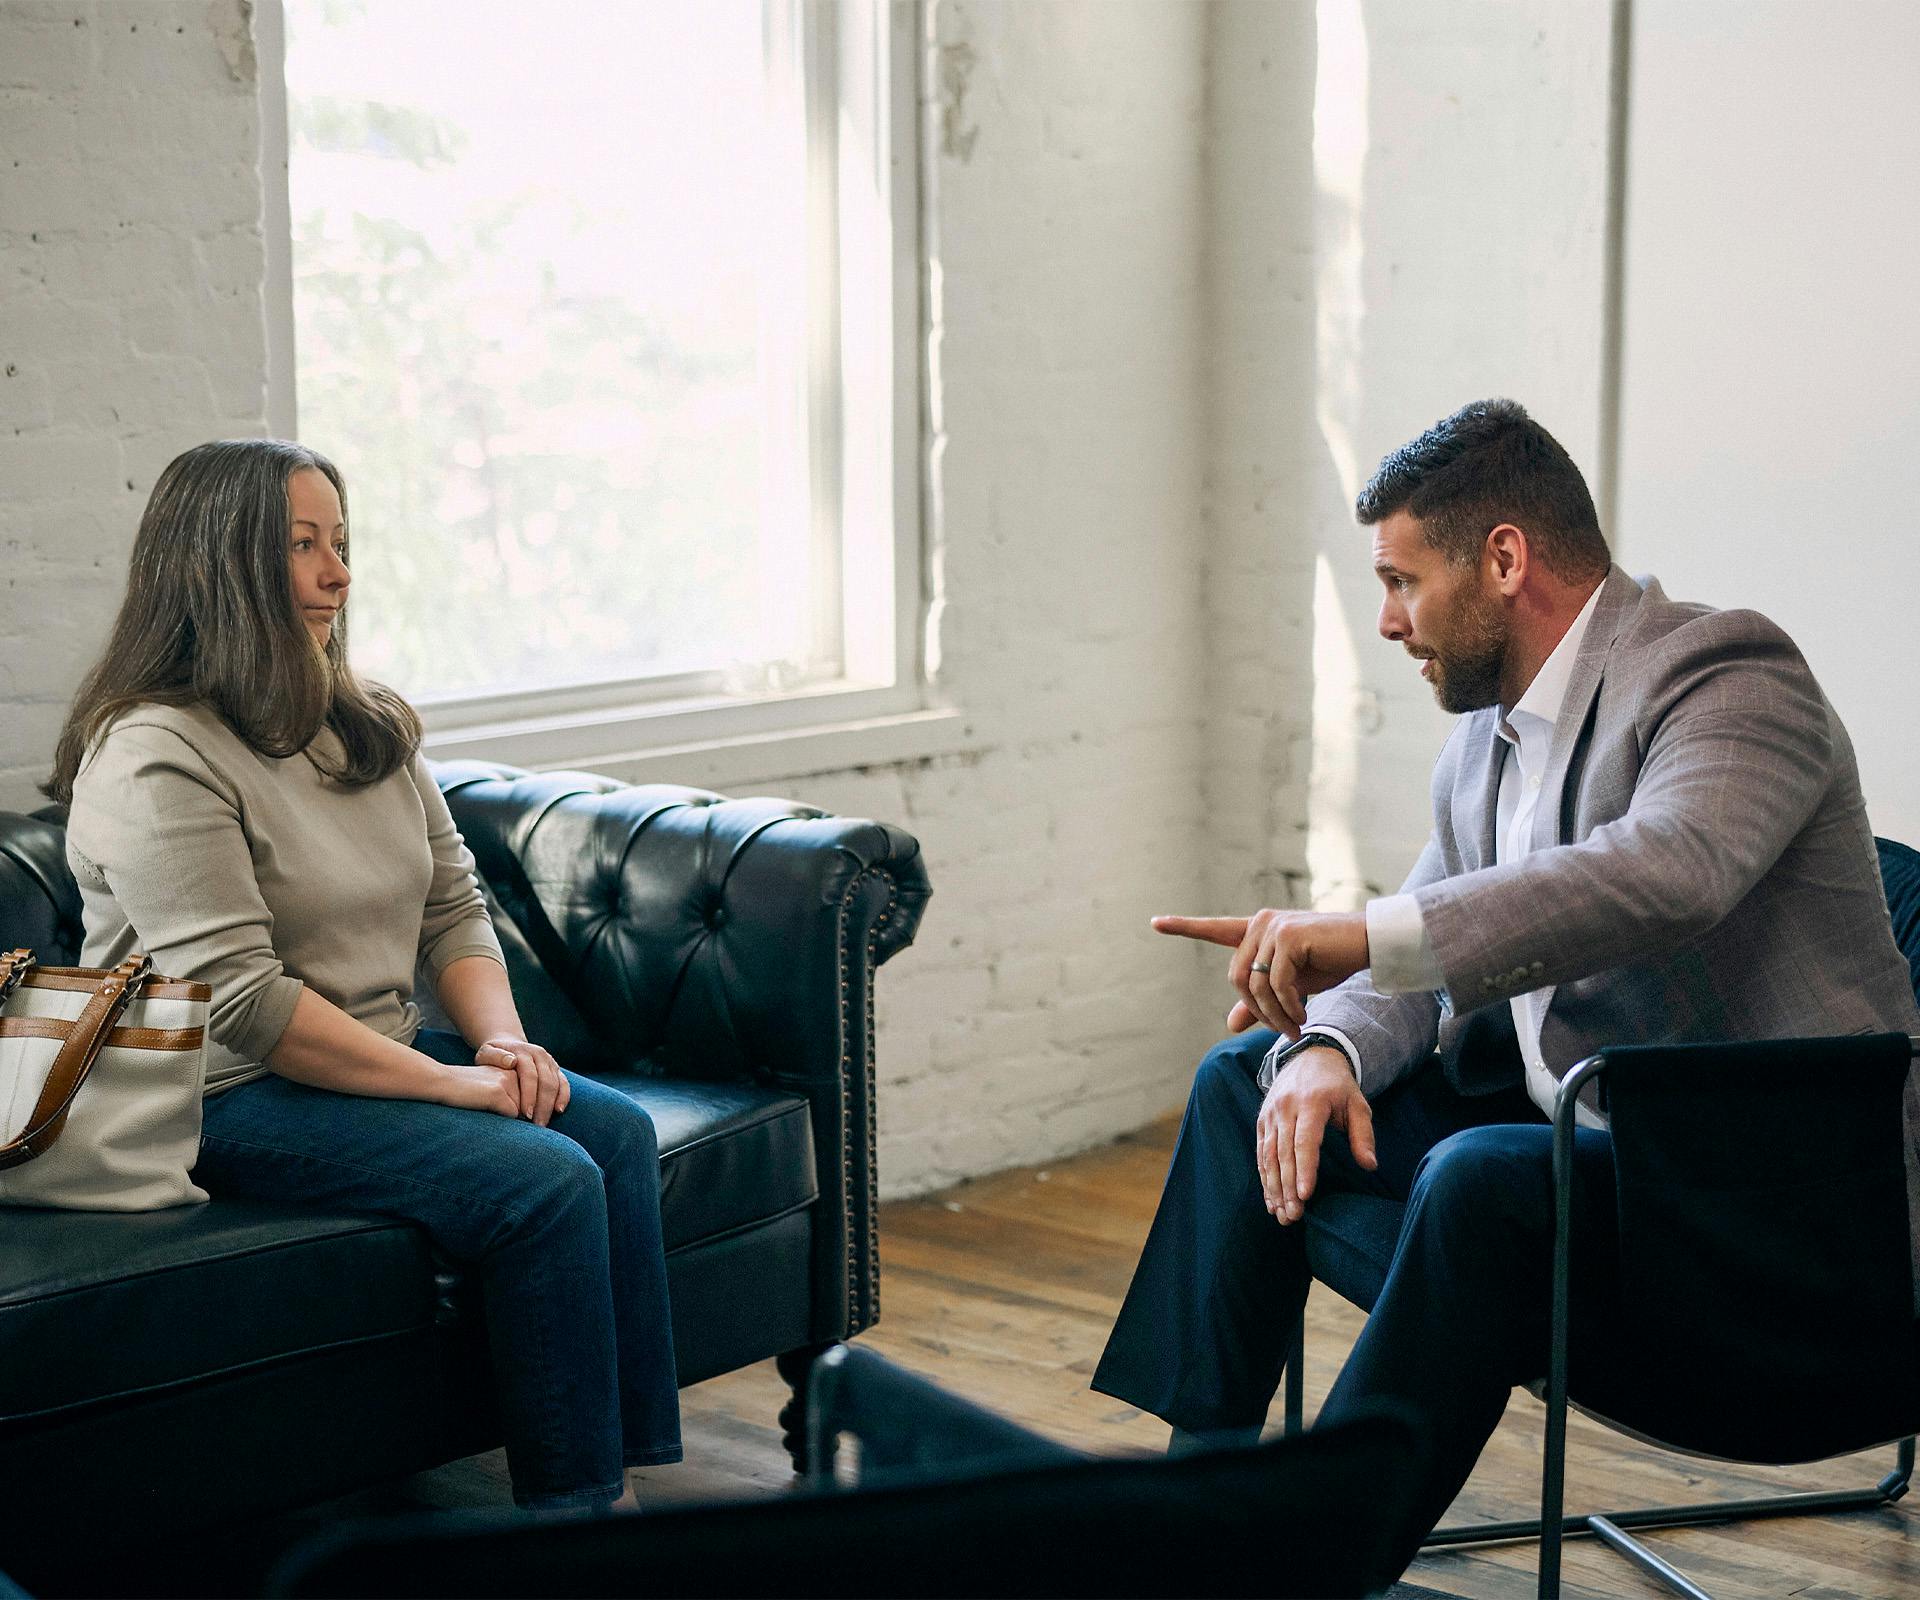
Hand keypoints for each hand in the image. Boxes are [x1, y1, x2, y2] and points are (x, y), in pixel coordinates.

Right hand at [426, 1060, 525, 1119]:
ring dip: (504, 1115)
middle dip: (511, 1112)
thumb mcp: (492, 1086)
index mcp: (513, 1069)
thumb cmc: (464, 1090)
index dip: (511, 1106)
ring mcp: (507, 1081)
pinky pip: (511, 1116)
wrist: (441, 1082)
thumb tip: (529, 1116)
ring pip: (520, 1112)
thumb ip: (511, 1094)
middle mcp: (514, 1072)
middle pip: (526, 1106)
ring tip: (483, 1103)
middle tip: (485, 1102)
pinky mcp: (498, 1093)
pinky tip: (481, 1106)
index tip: (491, 1099)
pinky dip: (499, 1119)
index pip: (527, 1098)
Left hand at [479, 1036, 569, 1126]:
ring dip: (552, 1105)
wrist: (508, 1045)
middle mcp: (539, 1054)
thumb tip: (511, 1062)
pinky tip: (559, 1110)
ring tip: (543, 1123)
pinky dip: (564, 1097)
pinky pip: (564, 1083)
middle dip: (542, 1105)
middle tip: (536, 1125)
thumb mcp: (486, 1053)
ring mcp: (550, 1061)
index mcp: (523, 1051)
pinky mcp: (556, 1068)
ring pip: (556, 1084)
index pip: (530, 1075)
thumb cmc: (492, 1057)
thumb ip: (495, 1056)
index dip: (529, 1095)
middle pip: (546, 1081)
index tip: (526, 1114)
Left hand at [1151, 909, 1369, 1039]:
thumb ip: (1259, 1002)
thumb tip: (1229, 1025)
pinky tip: (1302, 1015)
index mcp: (1256, 930)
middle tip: (1284, 1031)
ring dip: (1273, 1014)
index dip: (1184, 927)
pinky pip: (1277, 984)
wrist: (1367, 944)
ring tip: (1294, 1028)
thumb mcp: (1291, 986)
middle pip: (1237, 979)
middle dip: (1257, 1011)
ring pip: (1254, 984)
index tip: (1155, 922)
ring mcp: (1273, 927)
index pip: (1215, 929)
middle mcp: (1260, 923)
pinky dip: (1288, 1007)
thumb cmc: (1330, 961)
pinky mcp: (1290, 936)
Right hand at [1257, 1045, 1376, 1223]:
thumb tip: (1369, 1165)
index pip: (1305, 1141)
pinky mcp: (1262, 1120)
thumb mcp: (1358, 1104)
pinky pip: (1261, 1151)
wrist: (1310, 1057)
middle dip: (1287, 1187)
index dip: (1305, 1169)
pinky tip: (1271, 1198)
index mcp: (1311, 1102)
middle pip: (1283, 1153)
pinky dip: (1265, 1176)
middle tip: (1293, 1216)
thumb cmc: (1339, 1086)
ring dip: (1273, 1187)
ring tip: (1280, 1213)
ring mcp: (1271, 1114)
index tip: (1305, 1195)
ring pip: (1268, 1155)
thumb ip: (1363, 1135)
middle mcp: (1285, 1107)